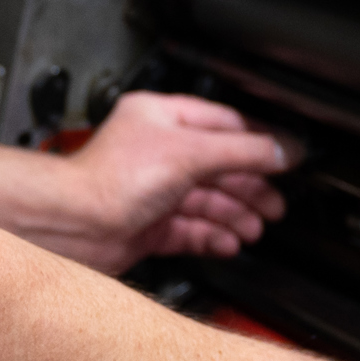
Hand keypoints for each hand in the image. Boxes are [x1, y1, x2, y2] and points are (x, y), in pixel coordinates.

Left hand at [46, 92, 296, 273]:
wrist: (73, 226)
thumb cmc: (110, 179)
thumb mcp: (190, 154)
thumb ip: (242, 151)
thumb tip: (284, 149)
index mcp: (162, 118)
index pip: (223, 125)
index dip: (257, 142)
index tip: (286, 156)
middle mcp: (157, 152)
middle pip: (218, 166)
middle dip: (249, 186)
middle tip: (275, 202)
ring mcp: (153, 191)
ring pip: (206, 201)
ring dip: (235, 215)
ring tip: (256, 227)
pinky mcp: (149, 226)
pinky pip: (191, 230)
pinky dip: (213, 236)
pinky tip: (230, 242)